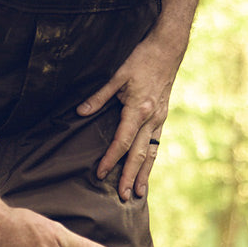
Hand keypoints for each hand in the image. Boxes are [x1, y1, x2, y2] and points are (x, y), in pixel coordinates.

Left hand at [77, 33, 180, 200]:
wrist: (167, 50)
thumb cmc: (141, 60)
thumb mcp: (117, 76)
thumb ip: (99, 97)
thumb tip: (80, 112)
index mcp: (138, 109)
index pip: (122, 141)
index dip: (111, 159)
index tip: (101, 173)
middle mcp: (151, 119)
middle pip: (139, 154)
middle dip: (130, 176)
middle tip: (124, 196)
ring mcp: (159, 120)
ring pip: (151, 153)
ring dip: (144, 174)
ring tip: (138, 193)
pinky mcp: (162, 118)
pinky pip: (156, 145)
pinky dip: (151, 161)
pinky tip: (146, 172)